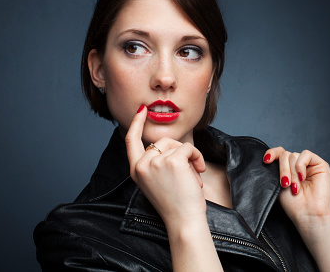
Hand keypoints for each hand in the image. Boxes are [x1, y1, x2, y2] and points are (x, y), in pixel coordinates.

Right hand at [125, 105, 206, 226]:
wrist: (183, 221)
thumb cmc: (175, 204)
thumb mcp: (156, 181)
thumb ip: (156, 163)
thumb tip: (168, 145)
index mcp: (136, 170)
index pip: (131, 140)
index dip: (136, 123)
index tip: (142, 110)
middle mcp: (142, 165)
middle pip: (163, 141)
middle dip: (179, 152)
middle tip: (189, 171)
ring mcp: (156, 162)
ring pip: (178, 144)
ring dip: (190, 157)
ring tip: (193, 176)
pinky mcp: (173, 160)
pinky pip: (189, 148)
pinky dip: (198, 157)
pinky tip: (198, 172)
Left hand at [263, 148, 329, 228]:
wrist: (307, 214)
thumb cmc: (293, 204)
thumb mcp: (278, 184)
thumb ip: (275, 169)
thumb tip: (268, 157)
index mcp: (288, 168)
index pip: (279, 152)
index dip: (272, 153)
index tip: (266, 161)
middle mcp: (298, 165)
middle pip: (285, 154)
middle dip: (282, 170)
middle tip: (285, 184)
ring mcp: (309, 164)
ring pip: (293, 155)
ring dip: (292, 173)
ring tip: (295, 187)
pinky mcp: (320, 164)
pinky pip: (306, 155)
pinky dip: (301, 166)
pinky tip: (302, 178)